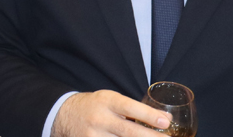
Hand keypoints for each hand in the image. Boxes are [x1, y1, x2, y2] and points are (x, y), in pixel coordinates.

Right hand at [51, 91, 170, 136]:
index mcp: (107, 101)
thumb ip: (136, 109)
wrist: (66, 115)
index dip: (148, 115)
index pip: (130, 108)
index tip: (166, 122)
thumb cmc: (96, 106)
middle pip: (129, 132)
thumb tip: (166, 119)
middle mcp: (100, 119)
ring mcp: (94, 136)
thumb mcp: (113, 100)